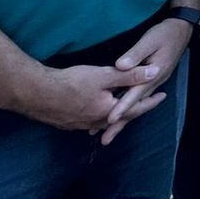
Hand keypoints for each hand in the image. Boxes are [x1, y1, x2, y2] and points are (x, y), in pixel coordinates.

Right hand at [6, 62, 166, 134]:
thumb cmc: (72, 83)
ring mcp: (81, 125)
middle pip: (121, 117)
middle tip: (148, 102)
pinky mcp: (68, 123)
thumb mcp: (105, 75)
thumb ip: (131, 75)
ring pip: (105, 121)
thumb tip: (155, 72)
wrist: (37, 94)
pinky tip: (97, 114)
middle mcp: (97, 122)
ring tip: (125, 110)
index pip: (136, 108)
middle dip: (136, 109)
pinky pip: (90, 122)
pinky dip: (99, 116)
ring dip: (117, 115)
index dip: (150, 101)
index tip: (162, 96)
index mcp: (109, 112)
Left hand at [103, 18, 192, 143]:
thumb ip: (135, 54)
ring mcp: (153, 84)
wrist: (181, 31)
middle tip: (104, 140)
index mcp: (152, 75)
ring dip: (123, 120)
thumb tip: (120, 67)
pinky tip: (120, 114)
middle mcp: (153, 83)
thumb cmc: (165, 34)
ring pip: (136, 106)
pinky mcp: (151, 81)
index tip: (109, 120)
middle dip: (120, 124)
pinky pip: (137, 99)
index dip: (122, 107)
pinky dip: (128, 109)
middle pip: (135, 107)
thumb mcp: (149, 40)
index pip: (134, 95)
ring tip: (106, 133)